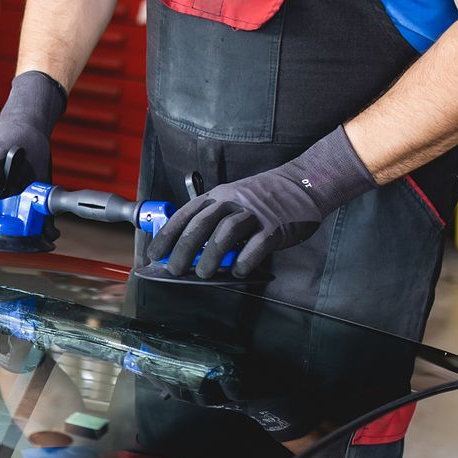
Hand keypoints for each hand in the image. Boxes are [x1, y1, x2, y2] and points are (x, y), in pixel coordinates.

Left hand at [148, 126, 378, 277]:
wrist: (304, 183)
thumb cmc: (264, 196)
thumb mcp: (232, 199)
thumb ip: (211, 219)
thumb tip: (186, 248)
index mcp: (217, 196)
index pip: (185, 216)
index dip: (167, 236)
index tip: (153, 255)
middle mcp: (233, 202)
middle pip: (201, 225)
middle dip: (183, 250)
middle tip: (174, 270)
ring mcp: (255, 213)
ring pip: (225, 234)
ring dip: (211, 257)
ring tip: (203, 274)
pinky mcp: (275, 227)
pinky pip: (256, 245)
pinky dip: (244, 260)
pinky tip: (237, 272)